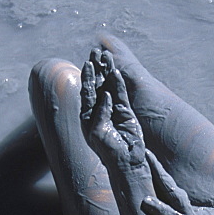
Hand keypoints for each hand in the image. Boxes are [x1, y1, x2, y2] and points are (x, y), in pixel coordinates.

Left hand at [80, 49, 145, 167]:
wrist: (125, 162)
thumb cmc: (107, 151)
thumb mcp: (97, 132)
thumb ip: (100, 113)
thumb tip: (106, 95)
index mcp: (88, 115)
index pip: (87, 91)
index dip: (87, 76)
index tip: (88, 63)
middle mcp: (100, 110)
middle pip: (98, 84)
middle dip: (97, 68)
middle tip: (96, 52)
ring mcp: (114, 110)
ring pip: (111, 86)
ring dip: (108, 71)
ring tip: (108, 56)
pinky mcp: (127, 113)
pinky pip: (122, 94)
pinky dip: (120, 83)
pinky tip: (117, 72)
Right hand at [141, 154, 202, 214]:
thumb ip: (163, 212)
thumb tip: (146, 201)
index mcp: (176, 196)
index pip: (162, 178)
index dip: (154, 165)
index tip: (145, 153)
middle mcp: (175, 191)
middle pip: (161, 173)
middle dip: (150, 161)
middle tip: (138, 148)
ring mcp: (173, 193)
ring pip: (160, 177)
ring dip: (151, 166)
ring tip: (139, 156)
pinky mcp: (171, 196)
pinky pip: (160, 183)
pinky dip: (153, 175)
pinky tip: (146, 172)